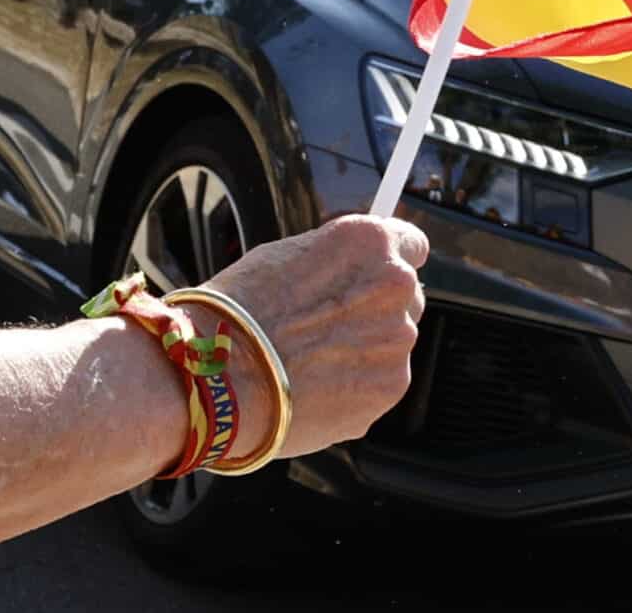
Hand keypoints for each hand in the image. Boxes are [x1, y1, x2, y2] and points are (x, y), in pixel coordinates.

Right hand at [200, 215, 428, 459]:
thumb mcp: (288, 257)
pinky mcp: (391, 386)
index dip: (386, 265)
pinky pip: (380, 382)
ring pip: (391, 343)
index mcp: (372, 241)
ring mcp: (398, 338)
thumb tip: (350, 271)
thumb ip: (335, 262)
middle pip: (404, 298)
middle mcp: (396, 284)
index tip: (373, 280)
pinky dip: (356, 388)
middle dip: (374, 311)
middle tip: (327, 330)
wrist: (219, 376)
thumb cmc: (239, 311)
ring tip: (311, 364)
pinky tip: (315, 389)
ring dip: (365, 351)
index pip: (412, 245)